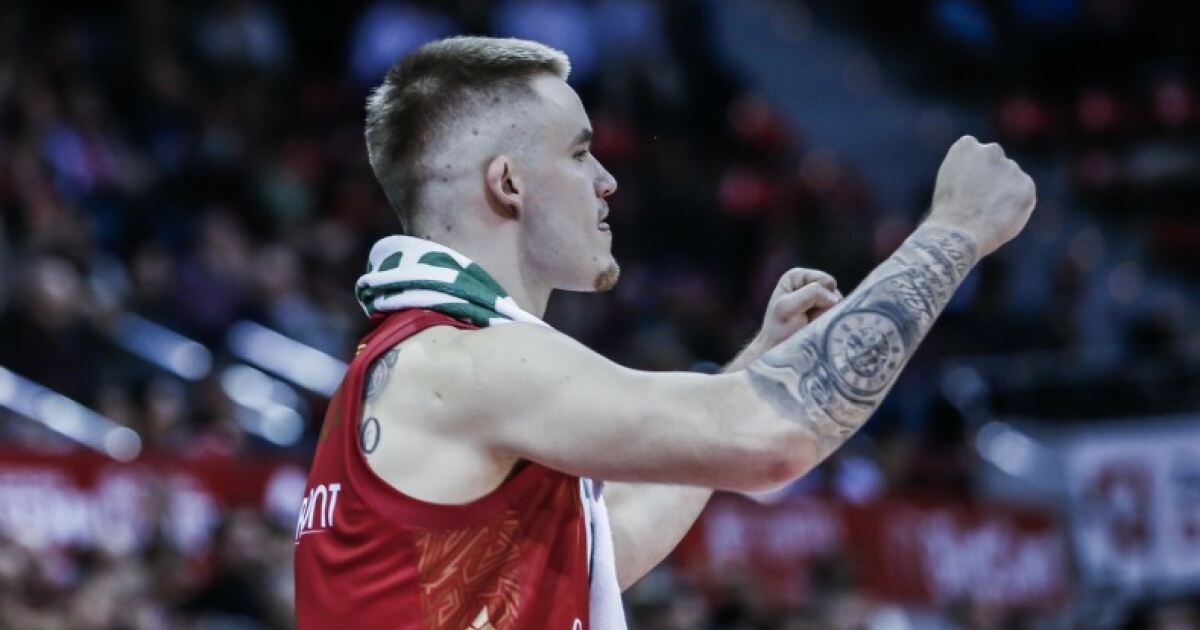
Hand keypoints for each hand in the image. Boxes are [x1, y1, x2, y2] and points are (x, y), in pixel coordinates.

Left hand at [744, 268, 841, 359]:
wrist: (781, 352)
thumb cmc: (780, 330)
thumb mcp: (788, 307)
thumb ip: (811, 294)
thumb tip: (836, 298)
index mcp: (797, 276)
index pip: (823, 280)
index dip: (817, 295)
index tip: (800, 309)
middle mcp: (811, 284)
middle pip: (833, 292)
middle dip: (824, 306)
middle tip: (807, 319)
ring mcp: (822, 300)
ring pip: (839, 304)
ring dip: (827, 316)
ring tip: (812, 325)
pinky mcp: (829, 314)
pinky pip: (841, 315)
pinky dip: (831, 323)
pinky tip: (819, 328)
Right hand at [926, 135, 1036, 256]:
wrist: (959, 232)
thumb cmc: (946, 213)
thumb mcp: (949, 183)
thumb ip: (968, 172)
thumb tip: (985, 179)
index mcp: (966, 146)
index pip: (974, 151)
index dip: (971, 171)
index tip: (965, 187)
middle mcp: (991, 150)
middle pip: (996, 162)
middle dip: (992, 177)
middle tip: (980, 202)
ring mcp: (1011, 167)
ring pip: (1012, 178)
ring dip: (1005, 192)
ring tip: (988, 215)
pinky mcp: (1026, 185)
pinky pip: (1024, 195)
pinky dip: (1016, 206)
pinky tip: (999, 218)